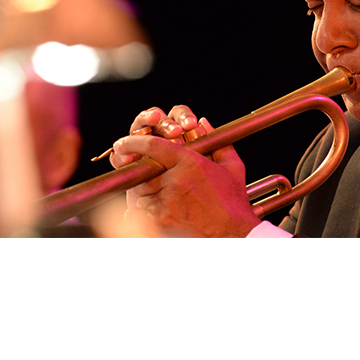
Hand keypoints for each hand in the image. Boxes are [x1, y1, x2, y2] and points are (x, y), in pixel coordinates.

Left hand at [109, 105, 261, 236]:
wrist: (236, 237)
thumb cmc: (233, 204)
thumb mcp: (232, 168)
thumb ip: (216, 142)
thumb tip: (203, 122)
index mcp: (190, 163)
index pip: (153, 146)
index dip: (133, 142)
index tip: (123, 143)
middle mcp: (175, 181)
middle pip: (142, 170)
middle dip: (140, 173)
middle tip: (144, 177)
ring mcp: (167, 202)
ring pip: (139, 192)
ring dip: (142, 192)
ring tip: (156, 196)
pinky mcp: (162, 221)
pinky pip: (140, 212)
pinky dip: (142, 211)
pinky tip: (156, 212)